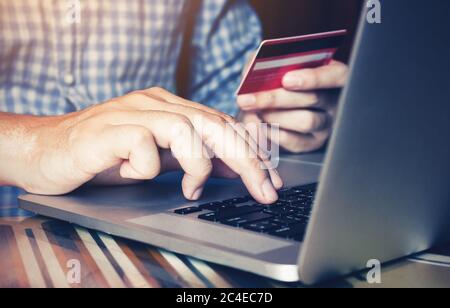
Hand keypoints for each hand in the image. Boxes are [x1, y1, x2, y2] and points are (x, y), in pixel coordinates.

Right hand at [5, 88, 282, 203]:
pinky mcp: (107, 128)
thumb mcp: (159, 159)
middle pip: (213, 123)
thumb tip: (233, 168)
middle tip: (263, 189)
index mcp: (170, 108)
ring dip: (197, 163)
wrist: (46, 151)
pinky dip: (148, 166)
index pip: (222, 124)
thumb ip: (193, 158)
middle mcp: (154, 104)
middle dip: (246, 159)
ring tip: (190, 186)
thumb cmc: (103, 156)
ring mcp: (130, 113)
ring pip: (185, 128)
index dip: (251, 151)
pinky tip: (135, 173)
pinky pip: (143, 143)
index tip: (269, 181)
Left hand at [237, 61, 348, 152]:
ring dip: (274, 115)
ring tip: (253, 110)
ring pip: (305, 121)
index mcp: (332, 76)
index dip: (314, 77)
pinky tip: (256, 125)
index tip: (287, 80)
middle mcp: (333, 102)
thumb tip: (254, 69)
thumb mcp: (274, 67)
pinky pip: (294, 141)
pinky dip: (271, 133)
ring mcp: (325, 125)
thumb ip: (268, 63)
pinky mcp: (311, 143)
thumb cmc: (274, 82)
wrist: (266, 108)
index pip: (337, 75)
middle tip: (248, 98)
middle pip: (313, 99)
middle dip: (276, 98)